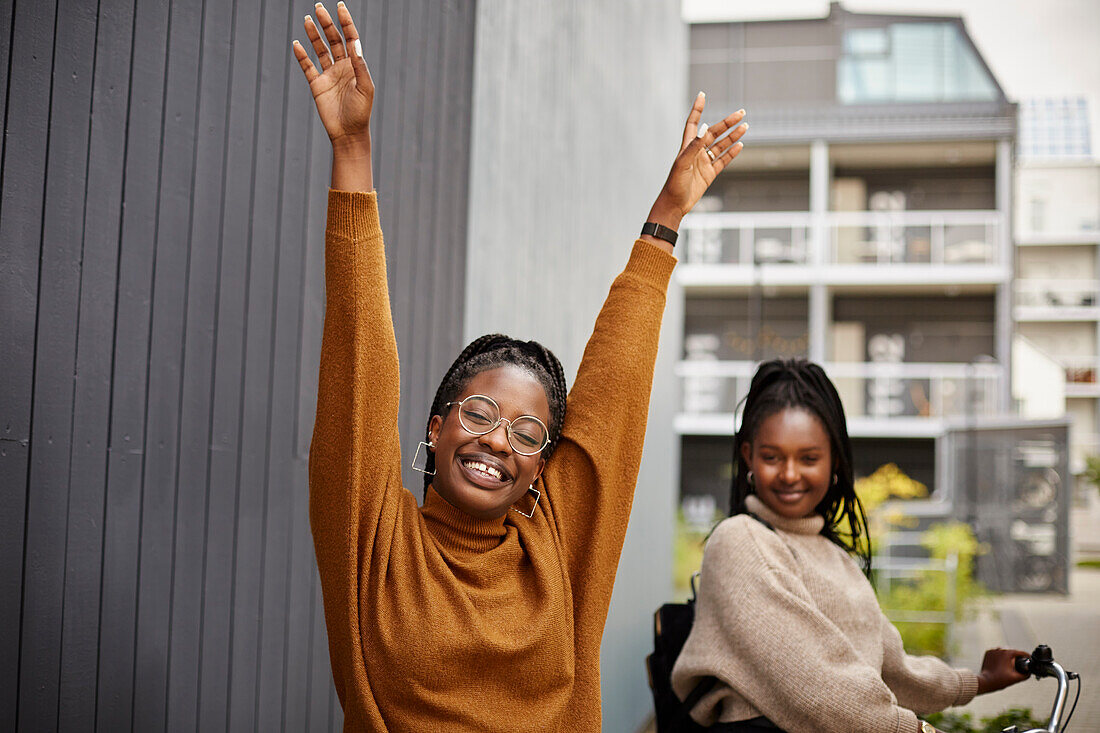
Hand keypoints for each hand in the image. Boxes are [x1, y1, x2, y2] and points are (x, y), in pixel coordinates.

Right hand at [293, 2, 373, 189]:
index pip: (350, 39)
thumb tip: (355, 44)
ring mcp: (329, 75)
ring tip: (307, 19)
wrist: (348, 134)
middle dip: (327, 24)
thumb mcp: (365, 89)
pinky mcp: (317, 85)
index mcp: (356, 66)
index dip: (346, 22)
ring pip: (320, 50)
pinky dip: (301, 55)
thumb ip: (360, 66)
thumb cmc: (361, 113)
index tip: (340, 6)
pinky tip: (297, 43)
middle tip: (319, 7)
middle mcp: (342, 67)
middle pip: (333, 40)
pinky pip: (307, 67)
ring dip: (314, 35)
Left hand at [645, 93, 747, 236]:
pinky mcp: (709, 174)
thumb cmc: (674, 184)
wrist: (674, 204)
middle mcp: (696, 152)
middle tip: (741, 113)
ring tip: (745, 126)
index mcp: (687, 146)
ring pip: (721, 145)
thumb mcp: (683, 164)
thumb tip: (704, 128)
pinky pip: (723, 160)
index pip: (693, 123)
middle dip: (727, 122)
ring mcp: (704, 162)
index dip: (697, 109)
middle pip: (713, 132)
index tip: (702, 95)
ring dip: (733, 136)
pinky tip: (740, 144)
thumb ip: (694, 146)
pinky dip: (732, 153)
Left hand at [976, 647, 1030, 693]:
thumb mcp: (1016, 678)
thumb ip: (1026, 675)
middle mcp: (999, 649)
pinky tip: (1003, 662)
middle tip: (1021, 662)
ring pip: (1004, 651)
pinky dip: (1000, 656)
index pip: (1020, 652)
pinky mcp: (987, 653)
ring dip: (1008, 656)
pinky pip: (997, 653)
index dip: (1027, 656)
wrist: (986, 681)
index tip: (1030, 659)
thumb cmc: (1001, 680)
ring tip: (1011, 663)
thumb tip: (1029, 672)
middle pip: (1012, 651)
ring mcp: (992, 650)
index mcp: (1007, 653)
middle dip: (1017, 656)